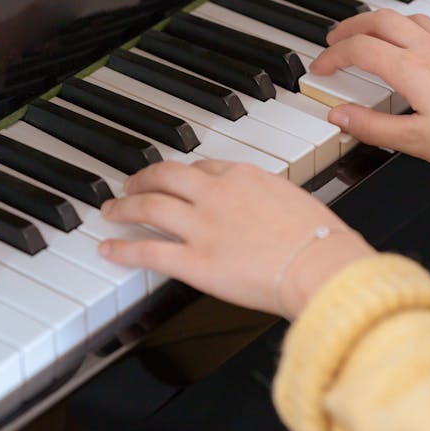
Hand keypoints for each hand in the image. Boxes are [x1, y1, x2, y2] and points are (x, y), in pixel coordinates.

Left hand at [99, 160, 371, 318]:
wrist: (320, 264)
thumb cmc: (320, 240)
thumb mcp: (294, 202)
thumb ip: (270, 201)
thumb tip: (267, 213)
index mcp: (244, 175)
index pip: (202, 167)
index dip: (182, 173)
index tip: (174, 178)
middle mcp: (217, 193)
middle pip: (166, 176)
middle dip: (142, 178)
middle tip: (129, 184)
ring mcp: (202, 226)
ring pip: (149, 206)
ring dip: (124, 207)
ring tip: (111, 210)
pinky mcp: (195, 261)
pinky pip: (149, 250)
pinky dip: (123, 247)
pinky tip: (109, 248)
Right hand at [309, 10, 429, 167]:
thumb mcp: (416, 141)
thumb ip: (372, 127)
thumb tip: (338, 116)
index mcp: (408, 69)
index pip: (358, 50)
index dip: (332, 56)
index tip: (319, 69)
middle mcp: (428, 49)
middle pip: (379, 20)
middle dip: (350, 26)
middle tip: (334, 39)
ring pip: (411, 17)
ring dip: (385, 22)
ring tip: (372, 34)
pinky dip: (429, 28)